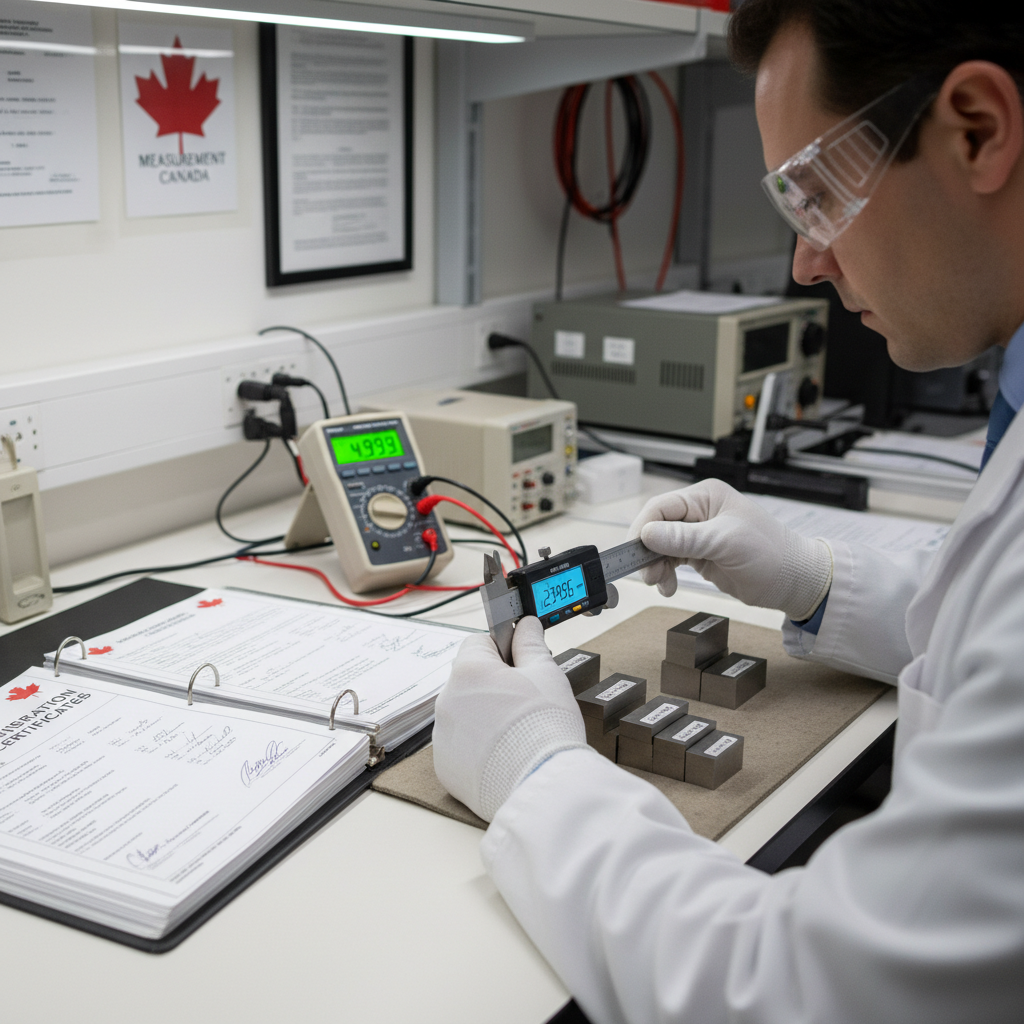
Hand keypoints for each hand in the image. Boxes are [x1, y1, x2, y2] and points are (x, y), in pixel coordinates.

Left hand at [433, 617, 587, 821]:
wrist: (540, 784)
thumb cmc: (544, 726)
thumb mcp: (547, 673)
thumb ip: (531, 644)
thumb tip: (526, 626)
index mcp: (468, 670)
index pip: (478, 642)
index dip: (502, 650)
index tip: (520, 664)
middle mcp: (447, 700)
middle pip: (470, 679)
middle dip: (494, 685)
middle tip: (525, 703)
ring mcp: (442, 736)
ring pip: (464, 714)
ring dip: (484, 717)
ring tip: (517, 734)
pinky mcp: (445, 766)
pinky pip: (460, 747)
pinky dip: (478, 748)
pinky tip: (505, 756)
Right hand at [627, 478, 832, 620]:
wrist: (794, 582)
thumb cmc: (772, 554)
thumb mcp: (725, 543)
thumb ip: (684, 538)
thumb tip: (648, 533)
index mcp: (705, 497)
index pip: (660, 507)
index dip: (643, 529)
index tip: (635, 552)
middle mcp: (699, 512)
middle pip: (656, 528)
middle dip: (648, 552)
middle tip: (648, 575)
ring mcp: (698, 534)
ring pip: (660, 546)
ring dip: (655, 566)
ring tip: (661, 583)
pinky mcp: (700, 554)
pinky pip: (670, 561)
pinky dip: (665, 574)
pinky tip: (669, 586)